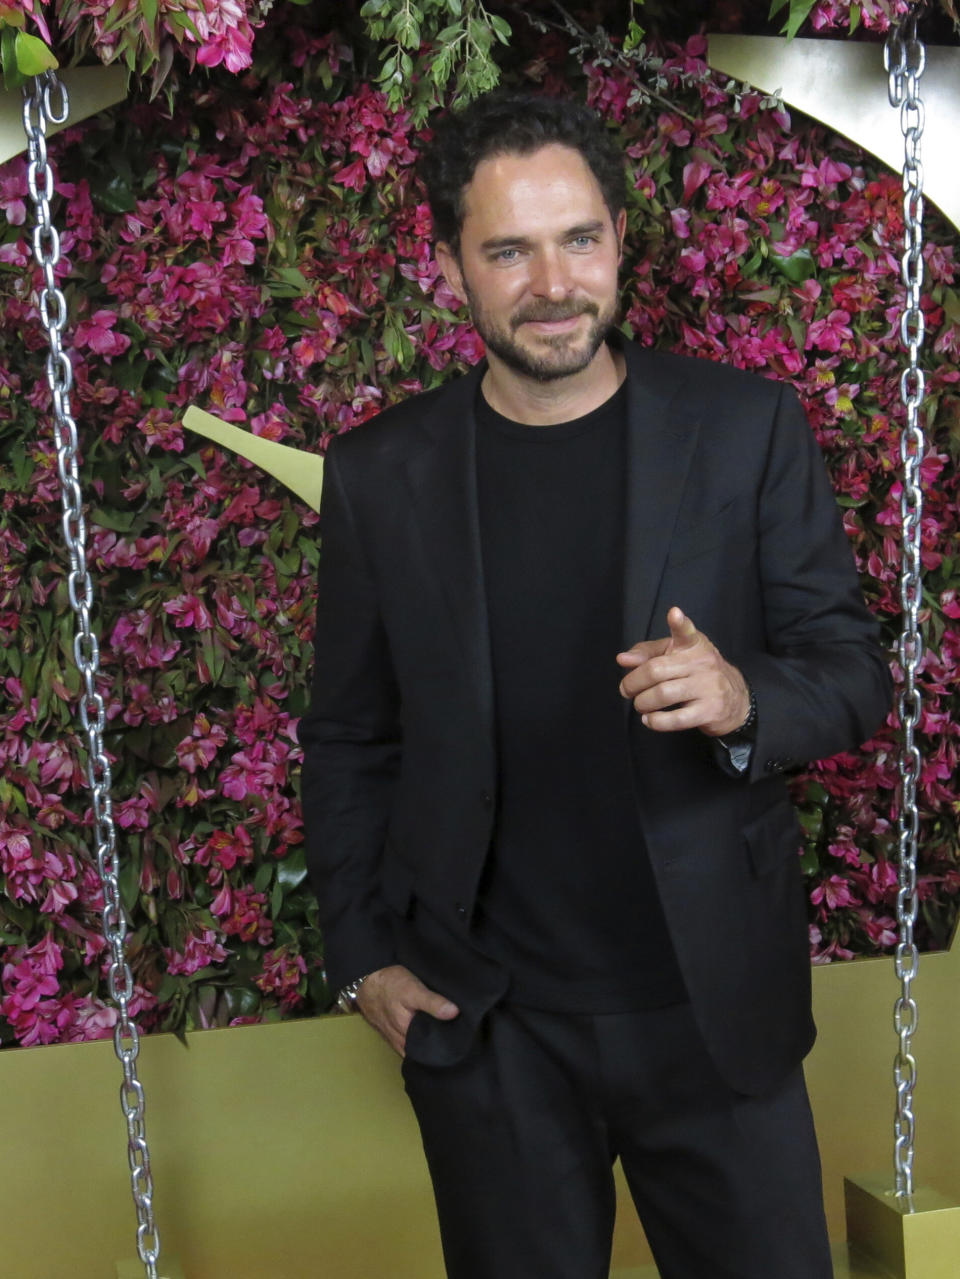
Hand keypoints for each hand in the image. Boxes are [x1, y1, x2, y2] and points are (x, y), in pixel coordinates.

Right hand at [354, 964, 458, 1056]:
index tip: (459, 1039)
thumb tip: (455, 1013)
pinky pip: (405, 1039)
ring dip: (424, 1039)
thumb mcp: (414, 990)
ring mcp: (393, 1037)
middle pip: (421, 1050)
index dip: (444, 1046)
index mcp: (406, 1037)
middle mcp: (399, 1042)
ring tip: (442, 1029)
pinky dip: (415, 1035)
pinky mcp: (389, 1030)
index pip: (429, 1052)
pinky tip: (423, 1025)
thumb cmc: (389, 984)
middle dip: (435, 1044)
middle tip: (454, 1033)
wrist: (365, 977)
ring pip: (413, 1045)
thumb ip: (433, 1003)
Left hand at [616, 606, 749, 737]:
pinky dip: (656, 721)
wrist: (735, 698)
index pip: (686, 631)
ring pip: (663, 694)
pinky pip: (676, 719)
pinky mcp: (709, 710)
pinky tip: (649, 719)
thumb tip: (623, 659)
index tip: (674, 614)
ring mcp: (708, 687)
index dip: (679, 623)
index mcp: (692, 645)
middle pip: (656, 670)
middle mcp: (702, 663)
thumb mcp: (674, 655)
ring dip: (642, 703)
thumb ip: (646, 653)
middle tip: (626, 690)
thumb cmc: (695, 673)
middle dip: (633, 683)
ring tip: (640, 705)